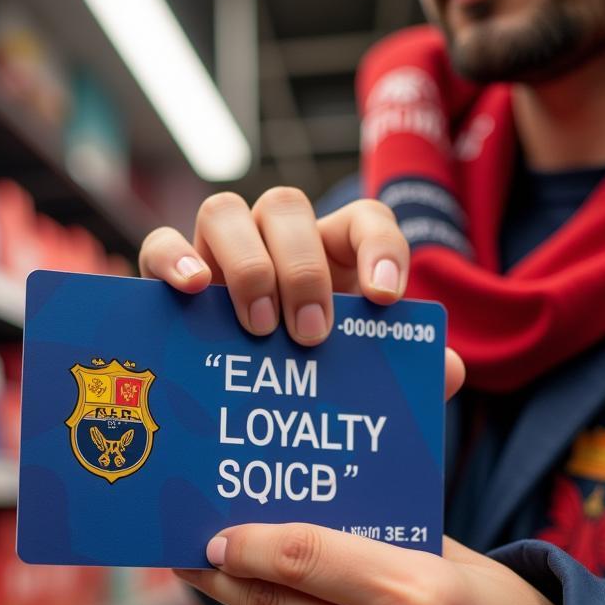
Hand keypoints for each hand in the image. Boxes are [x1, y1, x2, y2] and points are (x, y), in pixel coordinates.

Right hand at [139, 188, 464, 395]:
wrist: (247, 398)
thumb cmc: (309, 374)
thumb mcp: (356, 371)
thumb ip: (401, 364)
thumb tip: (444, 370)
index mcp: (331, 253)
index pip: (363, 220)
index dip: (380, 249)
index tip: (385, 300)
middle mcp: (275, 240)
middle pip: (286, 206)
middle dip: (302, 269)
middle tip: (312, 335)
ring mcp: (220, 252)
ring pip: (224, 212)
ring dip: (245, 265)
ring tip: (259, 326)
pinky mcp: (173, 271)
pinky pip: (160, 244)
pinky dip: (172, 258)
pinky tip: (192, 289)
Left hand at [178, 526, 564, 604]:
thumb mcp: (463, 565)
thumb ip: (385, 541)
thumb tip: (304, 520)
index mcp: (416, 595)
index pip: (300, 556)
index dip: (245, 543)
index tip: (213, 537)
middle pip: (272, 604)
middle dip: (226, 578)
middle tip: (195, 560)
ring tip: (290, 598)